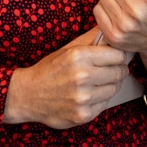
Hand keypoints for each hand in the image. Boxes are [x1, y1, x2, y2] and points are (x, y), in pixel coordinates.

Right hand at [2, 27, 129, 128]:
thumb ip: (93, 38)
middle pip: (119, 72)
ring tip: (99, 82)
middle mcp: (82, 76)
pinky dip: (101, 99)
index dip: (119, 56)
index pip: (118, 55)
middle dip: (117, 70)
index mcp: (80, 56)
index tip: (115, 58)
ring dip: (110, 85)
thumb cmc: (51, 69)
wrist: (27, 95)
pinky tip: (90, 95)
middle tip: (109, 70)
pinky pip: (105, 104)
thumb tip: (113, 31)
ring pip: (115, 88)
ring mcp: (82, 98)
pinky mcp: (82, 115)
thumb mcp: (69, 48)